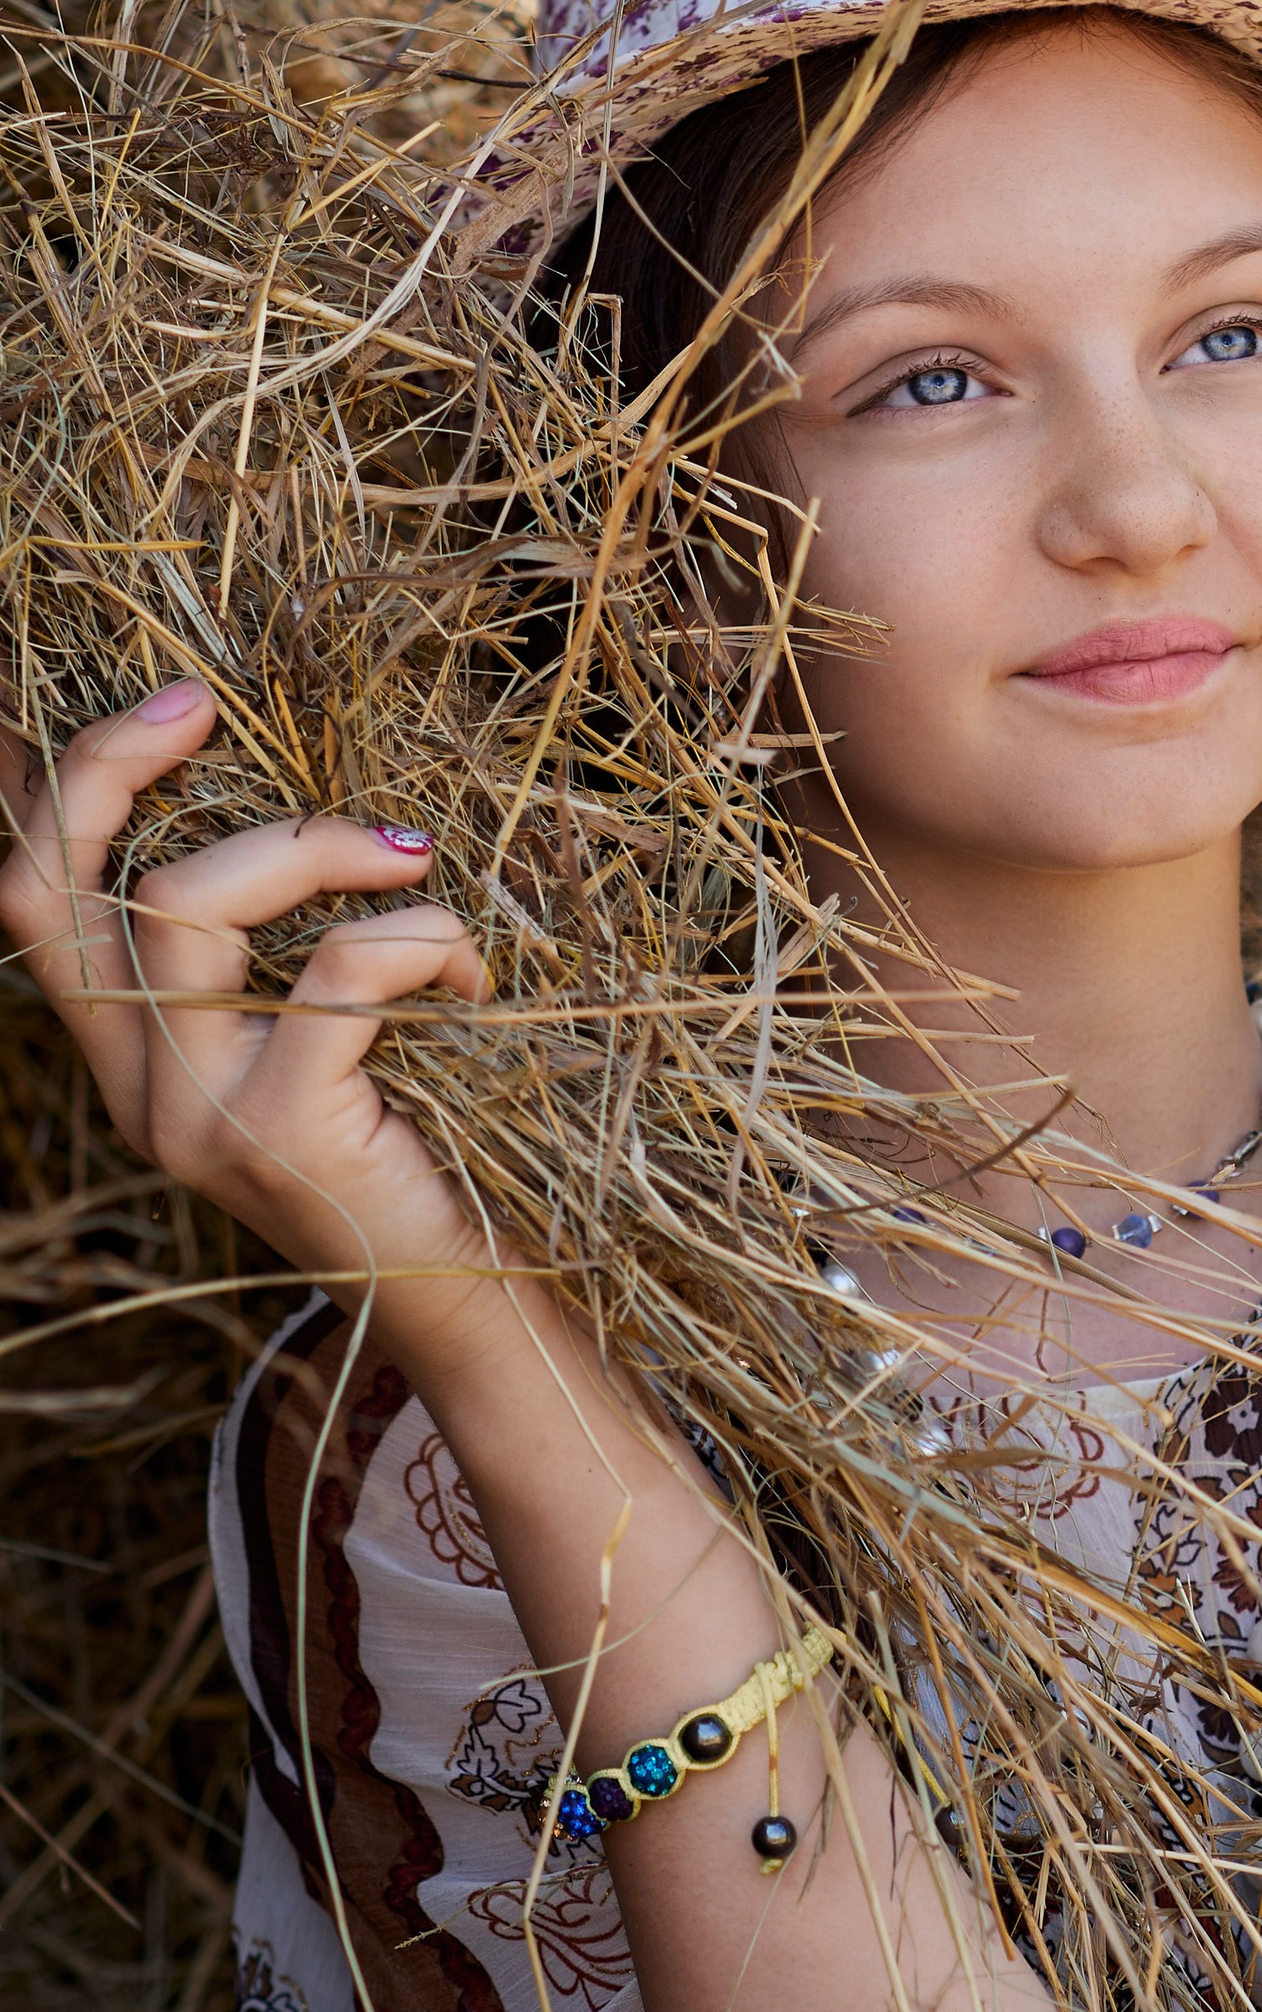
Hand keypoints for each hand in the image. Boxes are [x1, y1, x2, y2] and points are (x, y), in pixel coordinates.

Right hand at [0, 680, 494, 1313]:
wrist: (465, 1305)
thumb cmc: (413, 1147)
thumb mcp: (319, 1037)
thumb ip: (279, 947)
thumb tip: (299, 806)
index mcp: (132, 1054)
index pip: (35, 903)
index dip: (71, 789)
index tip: (170, 706)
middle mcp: (137, 1088)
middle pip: (58, 891)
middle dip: (114, 769)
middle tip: (206, 707)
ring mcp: (194, 1115)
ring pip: (187, 908)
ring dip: (313, 848)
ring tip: (410, 858)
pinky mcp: (280, 1130)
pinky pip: (336, 972)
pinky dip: (418, 935)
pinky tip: (469, 971)